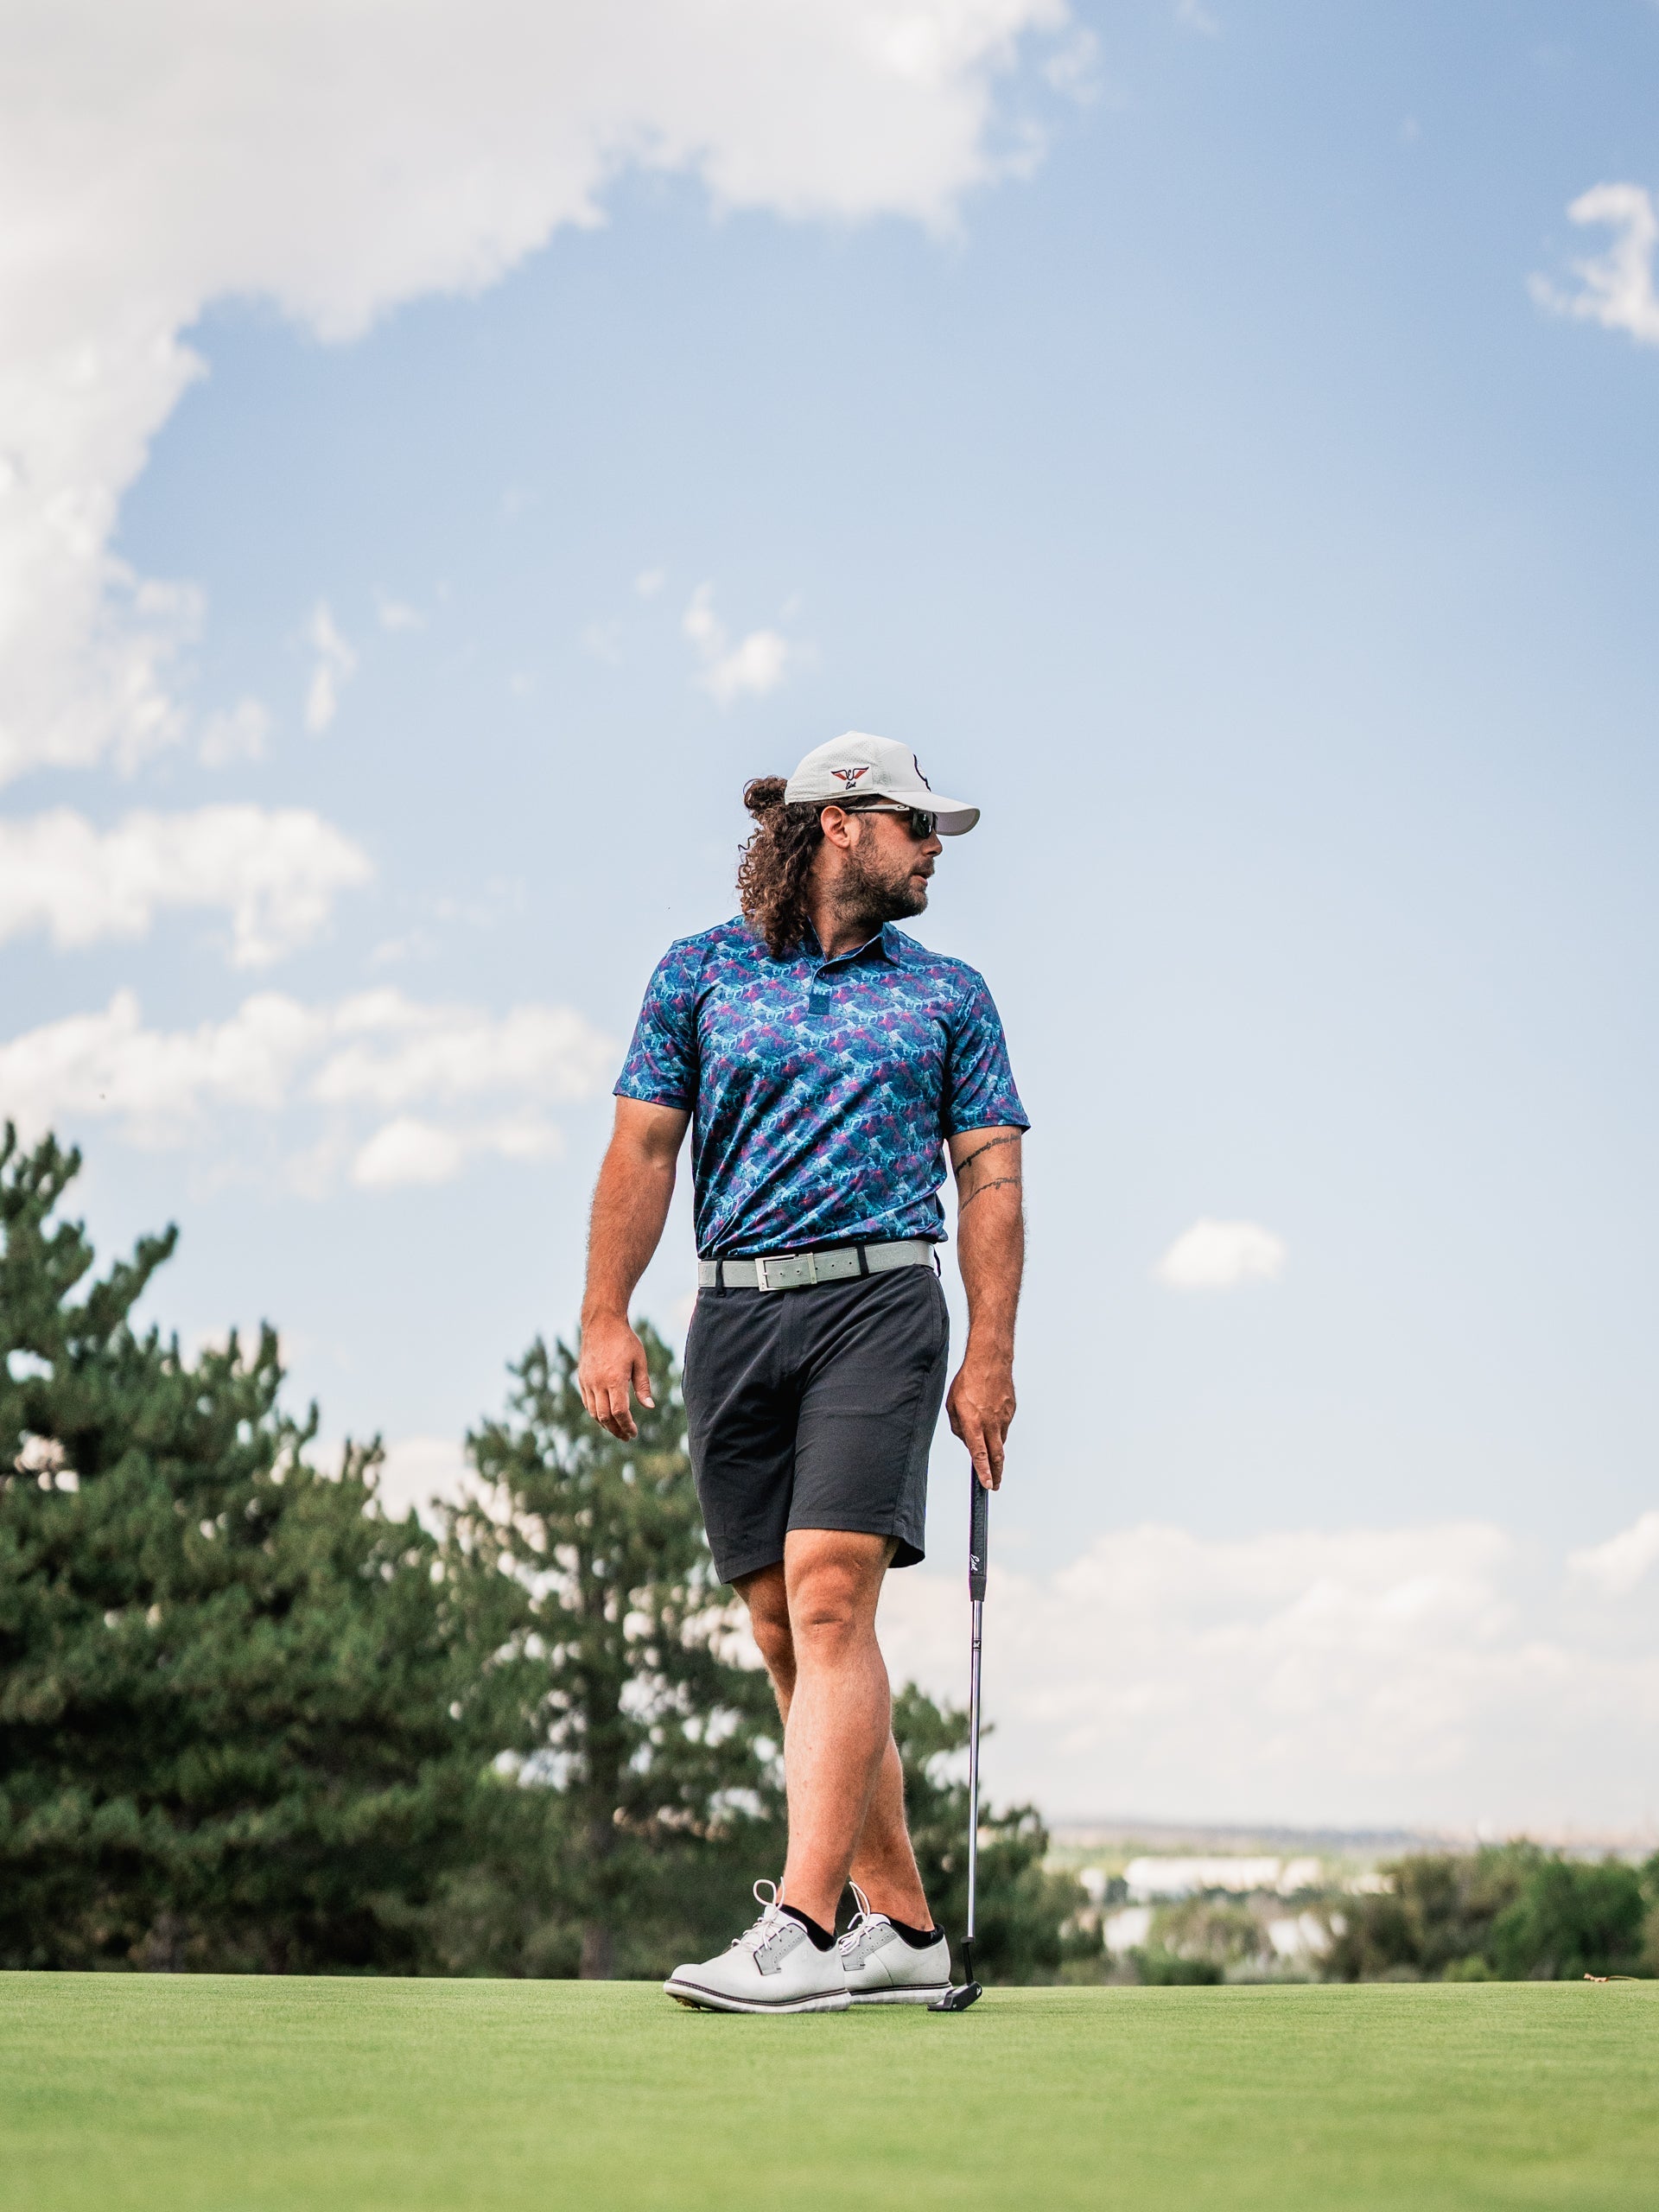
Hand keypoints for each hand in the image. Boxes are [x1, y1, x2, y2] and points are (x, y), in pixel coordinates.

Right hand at [578, 1311, 654, 1439]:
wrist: (601, 1323)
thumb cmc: (625, 1340)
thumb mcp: (640, 1361)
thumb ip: (643, 1386)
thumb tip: (649, 1407)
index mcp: (615, 1379)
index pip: (619, 1412)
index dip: (627, 1426)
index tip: (634, 1433)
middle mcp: (598, 1383)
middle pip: (604, 1417)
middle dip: (616, 1430)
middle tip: (626, 1436)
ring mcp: (587, 1381)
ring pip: (593, 1412)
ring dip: (605, 1424)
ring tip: (616, 1429)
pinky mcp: (581, 1378)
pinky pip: (587, 1402)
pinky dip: (595, 1413)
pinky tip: (605, 1415)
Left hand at [946, 1345, 1014, 1490]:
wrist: (990, 1360)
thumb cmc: (968, 1380)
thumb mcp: (953, 1405)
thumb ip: (958, 1426)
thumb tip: (966, 1440)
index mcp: (974, 1422)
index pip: (979, 1454)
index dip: (984, 1472)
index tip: (987, 1485)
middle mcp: (991, 1423)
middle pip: (997, 1455)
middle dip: (996, 1473)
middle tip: (995, 1485)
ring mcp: (1003, 1417)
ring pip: (1000, 1440)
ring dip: (994, 1447)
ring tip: (986, 1442)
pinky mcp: (1010, 1411)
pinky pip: (1003, 1426)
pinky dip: (996, 1428)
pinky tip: (989, 1416)